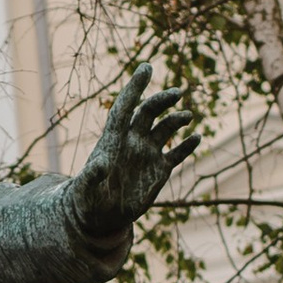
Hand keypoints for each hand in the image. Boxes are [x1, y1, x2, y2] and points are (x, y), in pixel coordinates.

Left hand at [70, 61, 200, 239]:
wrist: (99, 216)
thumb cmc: (87, 201)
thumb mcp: (85, 191)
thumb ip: (90, 178)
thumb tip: (99, 165)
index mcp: (113, 140)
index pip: (125, 107)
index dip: (135, 87)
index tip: (146, 67)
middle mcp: (132, 141)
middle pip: (149, 112)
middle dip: (163, 100)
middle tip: (177, 93)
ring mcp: (146, 154)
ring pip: (164, 129)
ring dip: (177, 119)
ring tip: (188, 115)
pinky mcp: (158, 170)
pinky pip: (176, 154)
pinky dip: (187, 146)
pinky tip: (197, 138)